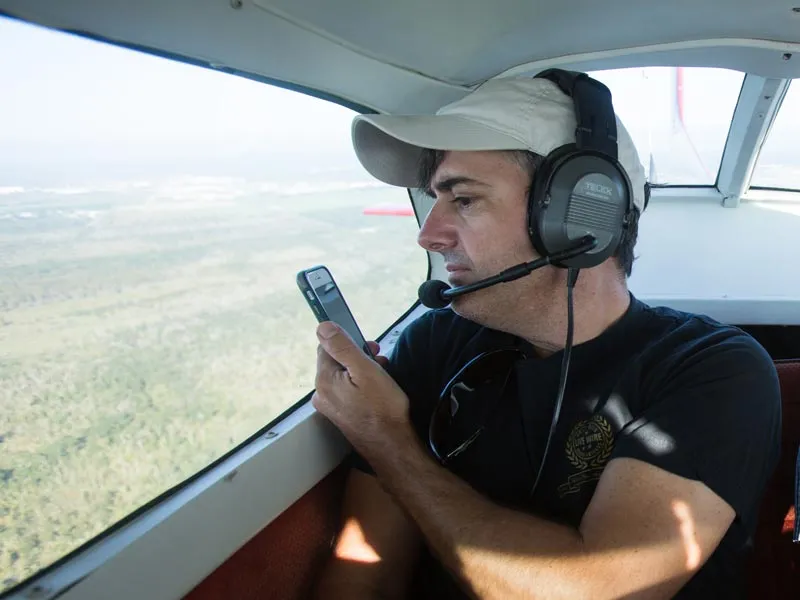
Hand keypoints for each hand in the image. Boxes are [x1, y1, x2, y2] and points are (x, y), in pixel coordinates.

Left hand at [312, 321, 411, 459]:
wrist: (392, 445)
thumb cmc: (383, 407)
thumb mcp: (365, 369)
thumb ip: (342, 346)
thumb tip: (323, 326)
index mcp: (323, 380)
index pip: (327, 346)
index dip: (349, 341)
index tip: (370, 346)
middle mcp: (321, 394)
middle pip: (335, 362)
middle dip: (357, 356)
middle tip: (380, 360)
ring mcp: (330, 407)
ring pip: (343, 376)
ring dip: (361, 370)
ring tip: (382, 375)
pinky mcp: (340, 416)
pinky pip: (346, 391)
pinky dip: (360, 385)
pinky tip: (376, 390)